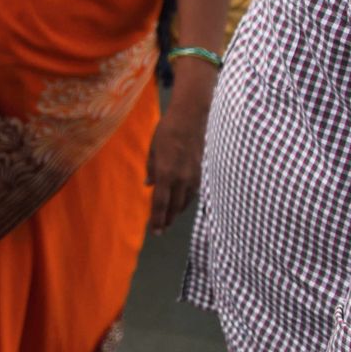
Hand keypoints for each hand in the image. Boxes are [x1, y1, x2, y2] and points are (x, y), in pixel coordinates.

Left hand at [145, 103, 207, 232]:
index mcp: (166, 173)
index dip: (157, 219)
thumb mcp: (152, 150)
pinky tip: (181, 203)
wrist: (190, 119)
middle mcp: (181, 179)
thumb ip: (151, 169)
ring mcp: (194, 177)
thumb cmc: (166, 132)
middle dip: (167, 220)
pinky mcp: (201, 172)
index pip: (161, 203)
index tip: (155, 231)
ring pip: (185, 202)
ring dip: (176, 212)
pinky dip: (185, 201)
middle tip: (160, 230)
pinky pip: (193, 193)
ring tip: (169, 219)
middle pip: (174, 207)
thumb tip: (149, 184)